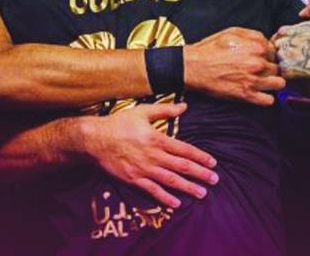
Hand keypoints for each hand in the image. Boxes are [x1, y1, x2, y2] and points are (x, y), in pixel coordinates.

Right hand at [83, 102, 218, 207]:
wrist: (95, 140)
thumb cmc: (119, 123)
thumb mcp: (143, 111)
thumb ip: (165, 110)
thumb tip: (184, 105)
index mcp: (158, 139)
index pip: (185, 149)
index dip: (200, 157)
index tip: (213, 163)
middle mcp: (154, 156)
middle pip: (182, 167)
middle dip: (200, 174)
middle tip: (215, 180)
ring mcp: (144, 170)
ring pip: (171, 181)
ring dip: (188, 188)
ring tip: (202, 193)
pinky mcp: (133, 179)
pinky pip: (152, 191)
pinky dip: (165, 198)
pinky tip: (176, 203)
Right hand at [184, 27, 284, 105]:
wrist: (193, 67)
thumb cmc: (211, 48)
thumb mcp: (233, 32)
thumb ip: (254, 35)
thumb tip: (267, 41)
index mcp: (258, 46)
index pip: (275, 52)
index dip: (268, 56)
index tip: (261, 59)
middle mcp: (259, 63)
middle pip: (278, 67)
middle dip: (270, 69)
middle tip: (259, 71)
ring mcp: (254, 80)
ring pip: (279, 84)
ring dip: (272, 83)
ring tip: (263, 83)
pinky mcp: (246, 95)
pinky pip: (269, 101)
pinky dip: (266, 98)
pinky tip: (258, 94)